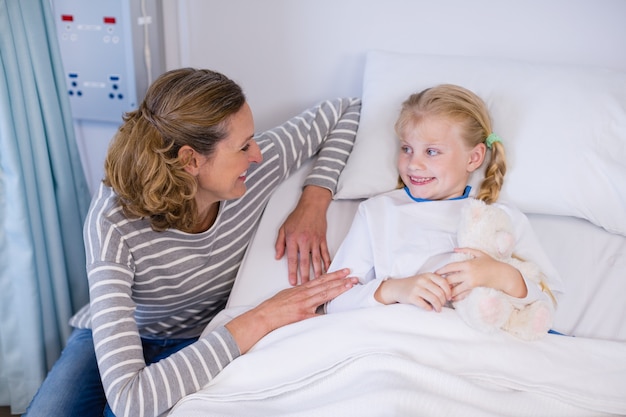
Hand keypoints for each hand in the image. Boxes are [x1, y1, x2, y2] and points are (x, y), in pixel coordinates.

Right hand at [225, 268, 356, 352]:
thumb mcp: (288, 294)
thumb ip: (301, 292)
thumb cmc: (274, 306)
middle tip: (353, 277)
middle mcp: (305, 294)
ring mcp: (305, 305)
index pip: (321, 279)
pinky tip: (339, 311)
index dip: (334, 275)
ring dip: (339, 289)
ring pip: (325, 294)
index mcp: (302, 289)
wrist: (264, 315)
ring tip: (350, 285)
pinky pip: (318, 315)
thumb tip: (310, 292)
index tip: (344, 272)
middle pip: (326, 285)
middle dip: (341, 280)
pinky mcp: (303, 316)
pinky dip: (328, 313)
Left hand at [275, 186, 331, 284]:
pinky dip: (327, 263)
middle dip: (305, 276)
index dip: (292, 271)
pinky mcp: (322, 239)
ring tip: (317, 282)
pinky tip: (328, 270)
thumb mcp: (283, 228)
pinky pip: (325, 253)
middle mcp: (304, 241)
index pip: (292, 259)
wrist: (312, 206)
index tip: (292, 281)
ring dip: (317, 272)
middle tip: (305, 286)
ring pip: (316, 260)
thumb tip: (278, 256)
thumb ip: (280, 243)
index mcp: (293, 239)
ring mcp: (315, 241)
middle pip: (305, 262)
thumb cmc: (298, 216)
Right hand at [375, 273, 451, 311]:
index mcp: (428, 275)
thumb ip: (435, 282)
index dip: (448, 291)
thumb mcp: (424, 279)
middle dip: (443, 301)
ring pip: (434, 299)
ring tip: (438, 309)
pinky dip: (429, 308)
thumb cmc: (414, 285)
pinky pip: (425, 305)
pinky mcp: (411, 297)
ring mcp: (416, 288)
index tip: (449, 298)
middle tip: (442, 305)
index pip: (443, 282)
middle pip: (440, 293)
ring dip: (438, 307)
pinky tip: (429, 308)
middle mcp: (422, 280)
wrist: (397, 287)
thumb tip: (450, 292)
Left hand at [435, 248, 526, 299]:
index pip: (450, 267)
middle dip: (442, 281)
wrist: (502, 274)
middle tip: (435, 283)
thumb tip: (454, 249)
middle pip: (450, 278)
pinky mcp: (475, 288)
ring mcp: (471, 282)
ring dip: (448, 291)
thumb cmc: (490, 262)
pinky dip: (457, 297)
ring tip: (441, 292)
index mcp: (467, 264)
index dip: (441, 270)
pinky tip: (452, 298)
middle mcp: (468, 273)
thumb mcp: (479, 253)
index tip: (435, 273)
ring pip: (455, 288)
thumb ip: (466, 250)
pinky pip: (463, 293)